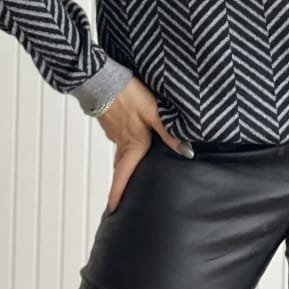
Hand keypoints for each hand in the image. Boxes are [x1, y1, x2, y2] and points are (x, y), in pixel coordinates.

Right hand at [95, 76, 192, 212]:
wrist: (102, 78)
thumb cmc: (128, 95)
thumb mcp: (153, 112)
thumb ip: (168, 132)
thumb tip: (186, 152)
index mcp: (132, 144)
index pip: (123, 176)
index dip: (118, 194)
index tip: (113, 210)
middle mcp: (121, 141)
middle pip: (121, 167)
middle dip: (122, 181)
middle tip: (123, 194)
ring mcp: (113, 130)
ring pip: (120, 150)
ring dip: (125, 160)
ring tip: (133, 164)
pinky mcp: (110, 119)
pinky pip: (118, 136)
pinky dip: (124, 141)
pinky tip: (130, 133)